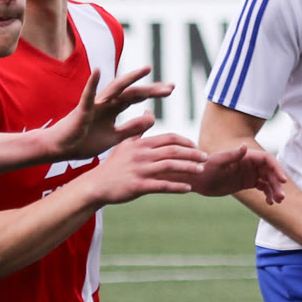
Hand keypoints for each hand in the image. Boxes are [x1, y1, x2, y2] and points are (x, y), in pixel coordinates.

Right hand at [52, 64, 173, 159]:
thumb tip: (151, 118)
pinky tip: (97, 71)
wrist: (60, 148)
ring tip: (146, 69)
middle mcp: (106, 103)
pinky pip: (87, 95)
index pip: (137, 98)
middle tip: (170, 87)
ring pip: (115, 89)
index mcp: (113, 109)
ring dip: (131, 79)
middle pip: (132, 93)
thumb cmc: (84, 141)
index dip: (153, 93)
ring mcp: (94, 104)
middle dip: (151, 89)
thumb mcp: (114, 137)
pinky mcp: (81, 110)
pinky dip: (92, 83)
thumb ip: (132, 128)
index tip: (170, 90)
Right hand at [84, 133, 204, 205]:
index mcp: (141, 144)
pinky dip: (177, 187)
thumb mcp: (124, 144)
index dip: (185, 142)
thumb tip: (148, 113)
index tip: (196, 147)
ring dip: (188, 168)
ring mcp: (140, 170)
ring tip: (201, 171)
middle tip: (206, 158)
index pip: (168, 138)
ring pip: (170, 167)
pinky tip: (188, 188)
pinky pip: (162, 186)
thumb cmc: (113, 165)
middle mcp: (141, 155)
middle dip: (192, 154)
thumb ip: (139, 130)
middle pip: (173, 151)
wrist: (96, 185)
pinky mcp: (138, 186)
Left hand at [191, 144, 285, 203]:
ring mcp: (250, 173)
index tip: (282, 180)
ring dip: (275, 190)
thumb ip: (232, 155)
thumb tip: (245, 146)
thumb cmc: (206, 168)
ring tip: (277, 201)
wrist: (198, 179)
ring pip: (269, 180)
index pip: (268, 160)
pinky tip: (269, 203)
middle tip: (281, 197)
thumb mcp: (218, 162)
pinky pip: (263, 187)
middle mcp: (250, 163)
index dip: (277, 168)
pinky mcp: (247, 182)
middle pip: (271, 172)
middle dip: (278, 184)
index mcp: (246, 156)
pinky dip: (268, 194)